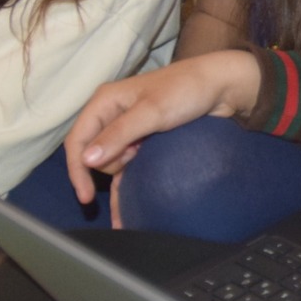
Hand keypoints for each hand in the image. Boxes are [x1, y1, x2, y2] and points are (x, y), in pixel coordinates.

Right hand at [65, 51, 262, 203]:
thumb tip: (86, 160)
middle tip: (140, 149)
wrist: (222, 87)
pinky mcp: (144, 141)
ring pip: (111, 162)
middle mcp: (112, 114)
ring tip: (148, 151)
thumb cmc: (186, 91)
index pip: (77, 139)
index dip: (77, 169)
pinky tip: (125, 212)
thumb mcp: (152, 112)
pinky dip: (126, 185)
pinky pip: (127, 168)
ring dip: (126, 168)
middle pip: (94, 154)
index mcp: (105, 101)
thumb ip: (119, 134)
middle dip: (112, 162)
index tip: (86, 197)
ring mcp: (128, 129)